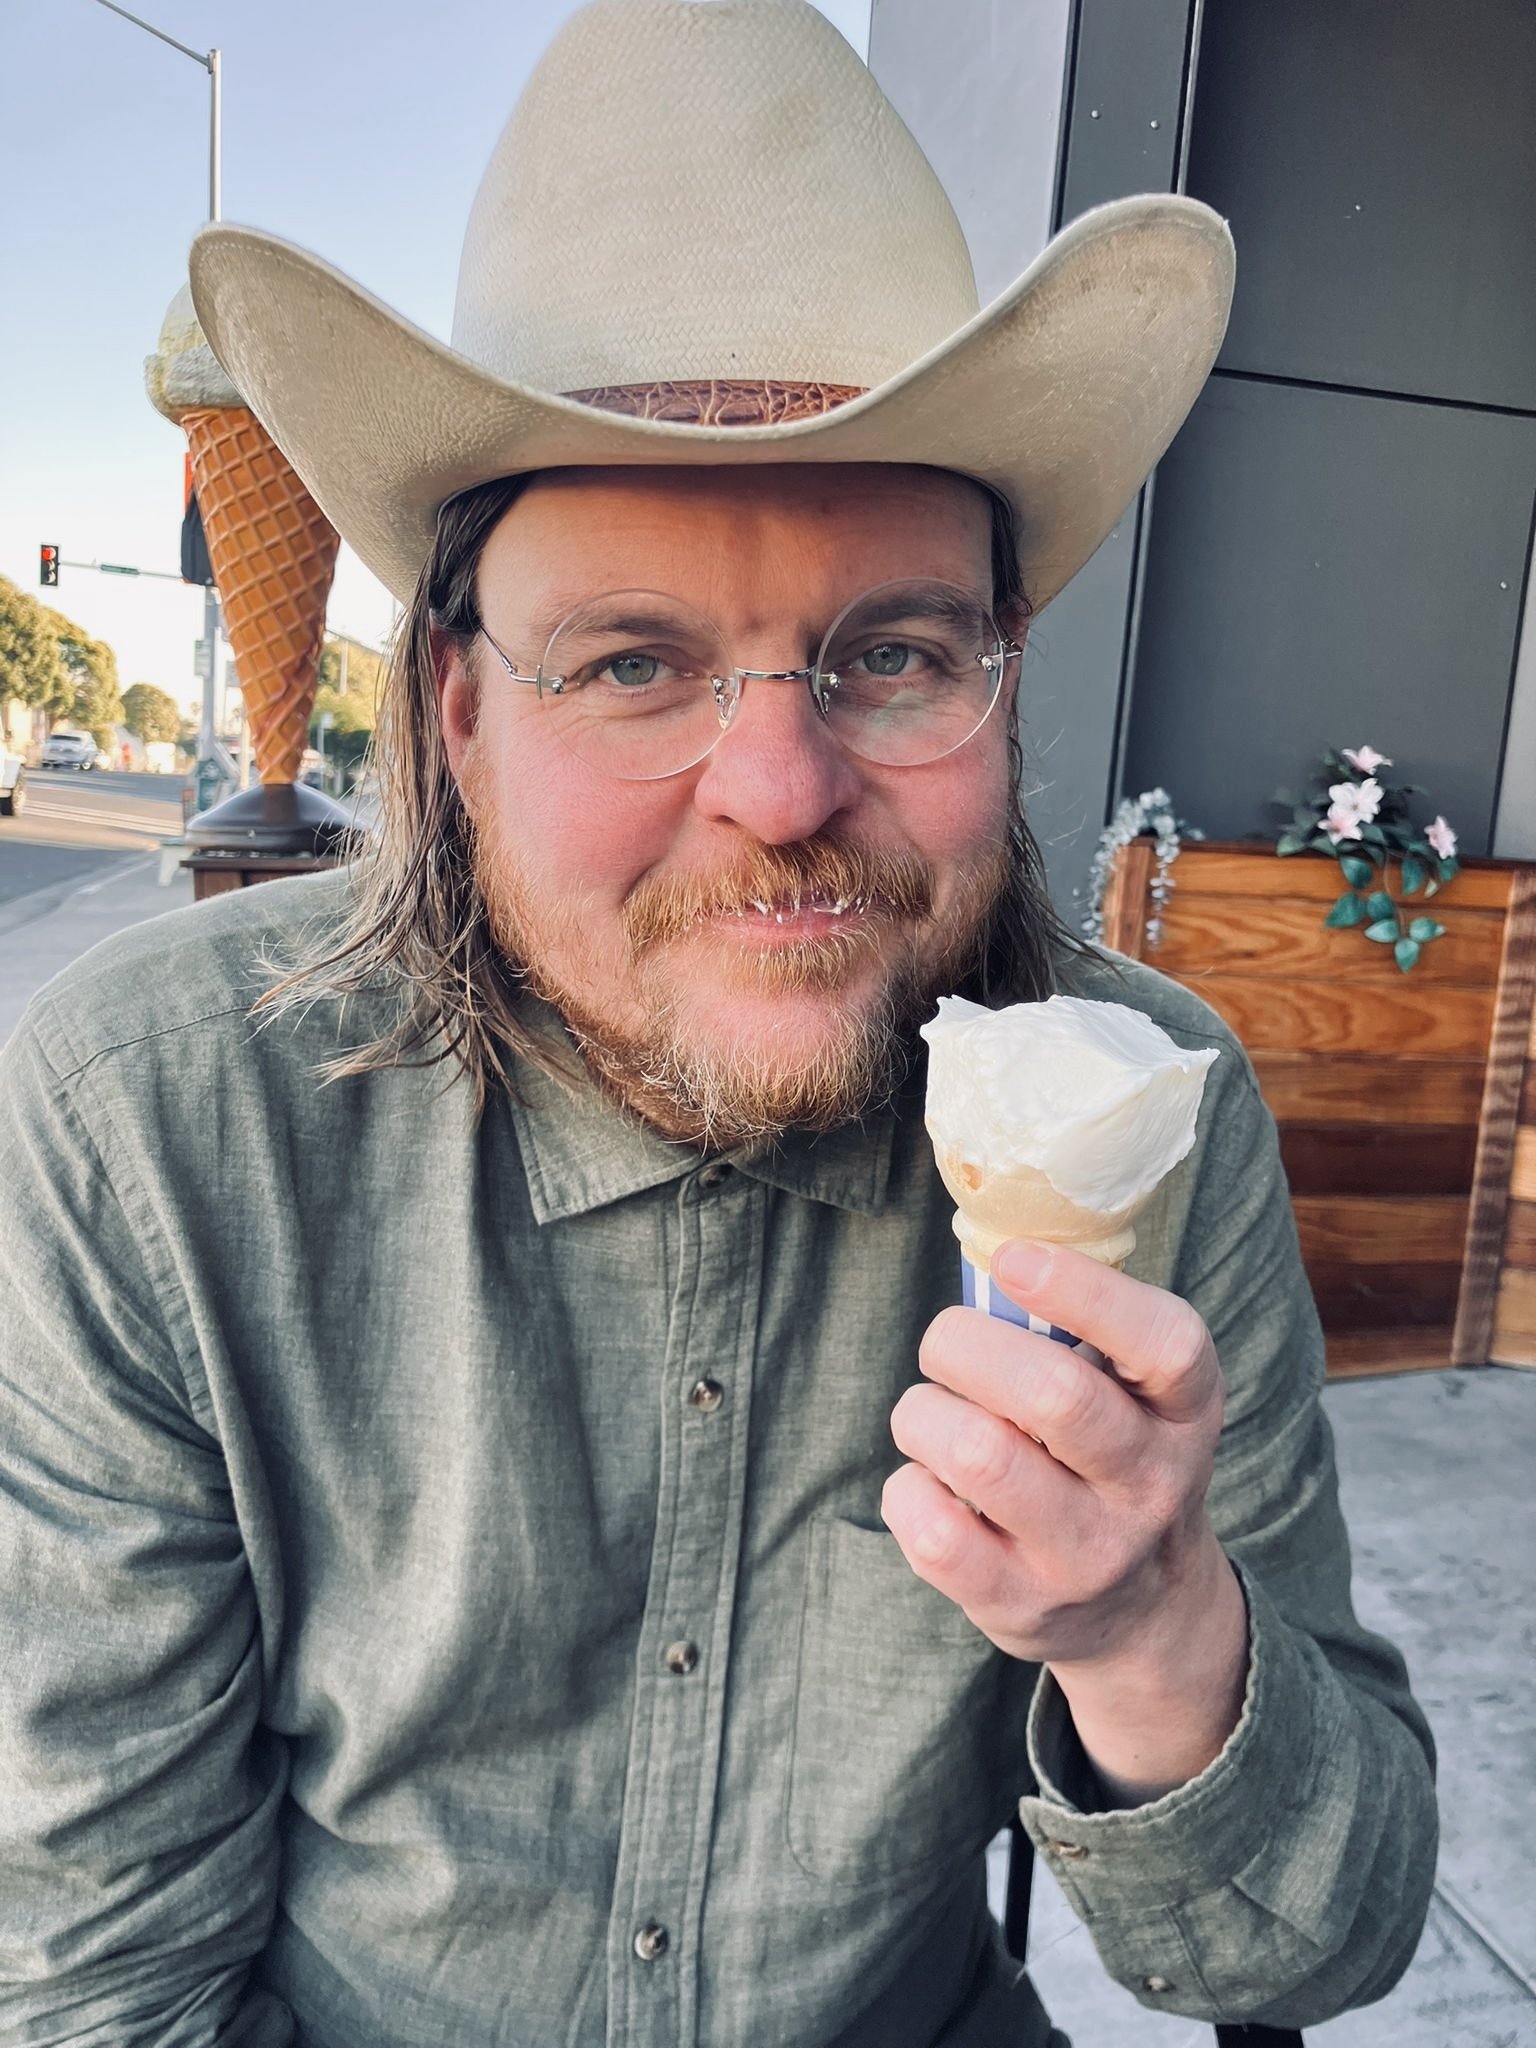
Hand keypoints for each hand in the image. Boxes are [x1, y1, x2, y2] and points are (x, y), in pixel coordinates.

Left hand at [883, 1239, 1248, 1802]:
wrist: (1146, 1613)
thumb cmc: (1116, 1461)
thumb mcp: (1140, 1396)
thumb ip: (1081, 1332)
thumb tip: (984, 1265)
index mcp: (1186, 1411)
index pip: (1163, 1346)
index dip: (1083, 1291)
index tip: (1012, 1259)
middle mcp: (1150, 1485)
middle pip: (1056, 1394)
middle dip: (967, 1344)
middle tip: (945, 1344)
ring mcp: (1088, 1554)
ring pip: (980, 1455)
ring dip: (924, 1414)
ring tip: (930, 1416)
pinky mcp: (1022, 1605)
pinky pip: (936, 1533)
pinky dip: (907, 1489)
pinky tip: (926, 1482)